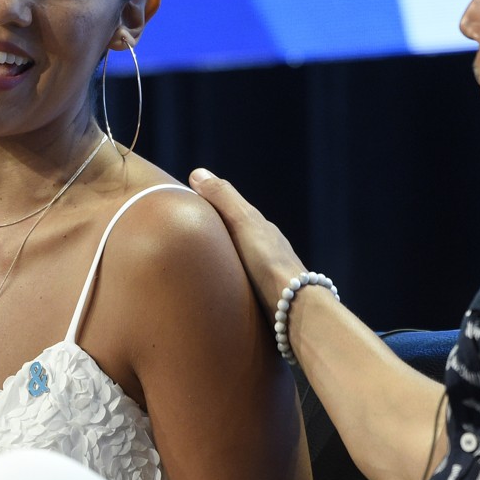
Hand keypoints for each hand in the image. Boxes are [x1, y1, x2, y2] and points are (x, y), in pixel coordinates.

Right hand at [188, 168, 305, 314]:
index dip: (211, 209)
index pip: (233, 212)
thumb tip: (197, 172)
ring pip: (240, 262)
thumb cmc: (267, 262)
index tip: (186, 211)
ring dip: (222, 263)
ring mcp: (267, 274)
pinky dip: (228, 282)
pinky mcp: (264, 298)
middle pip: (237, 237)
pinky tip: (218, 292)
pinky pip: (241, 284)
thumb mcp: (243, 222)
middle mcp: (267, 248)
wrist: (294, 306)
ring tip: (196, 269)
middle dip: (216, 237)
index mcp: (261, 228)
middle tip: (186, 241)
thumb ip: (223, 198)